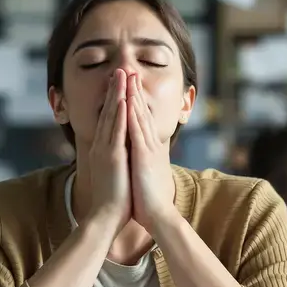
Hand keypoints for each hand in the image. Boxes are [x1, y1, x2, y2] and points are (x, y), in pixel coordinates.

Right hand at [86, 69, 130, 233]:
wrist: (104, 217)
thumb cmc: (112, 201)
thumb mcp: (113, 175)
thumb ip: (115, 162)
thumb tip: (121, 156)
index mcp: (102, 150)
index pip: (108, 120)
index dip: (113, 100)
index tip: (118, 84)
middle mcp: (101, 146)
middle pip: (108, 112)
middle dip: (114, 90)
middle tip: (119, 70)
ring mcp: (105, 150)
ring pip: (111, 116)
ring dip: (116, 94)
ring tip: (121, 75)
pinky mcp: (112, 157)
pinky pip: (116, 131)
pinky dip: (119, 114)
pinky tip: (122, 99)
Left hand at [126, 73, 175, 230]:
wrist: (158, 215)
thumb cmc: (149, 199)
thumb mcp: (145, 174)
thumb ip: (142, 162)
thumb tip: (138, 157)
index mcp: (148, 149)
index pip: (140, 120)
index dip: (135, 101)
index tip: (128, 85)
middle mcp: (149, 145)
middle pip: (141, 112)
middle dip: (134, 90)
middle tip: (129, 70)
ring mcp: (148, 149)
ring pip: (139, 117)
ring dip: (133, 95)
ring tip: (128, 77)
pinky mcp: (144, 157)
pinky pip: (136, 131)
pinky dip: (132, 115)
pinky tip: (128, 101)